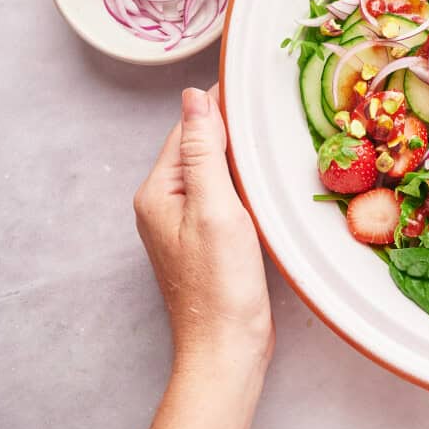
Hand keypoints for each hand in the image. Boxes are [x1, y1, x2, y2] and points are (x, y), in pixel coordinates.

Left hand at [133, 87, 273, 366]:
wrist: (225, 346)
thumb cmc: (221, 283)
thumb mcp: (215, 208)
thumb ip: (204, 151)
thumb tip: (193, 96)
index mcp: (158, 192)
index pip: (188, 130)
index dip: (219, 106)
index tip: (252, 82)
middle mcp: (164, 204)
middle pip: (198, 148)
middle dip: (229, 126)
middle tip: (269, 105)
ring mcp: (183, 223)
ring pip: (211, 171)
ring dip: (237, 153)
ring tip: (271, 135)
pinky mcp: (205, 239)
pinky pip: (222, 194)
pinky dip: (242, 181)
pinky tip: (265, 180)